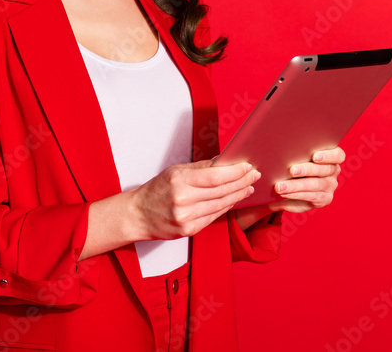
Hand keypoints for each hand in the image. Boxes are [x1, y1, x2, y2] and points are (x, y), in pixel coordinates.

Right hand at [130, 160, 260, 239]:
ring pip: (220, 205)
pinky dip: (226, 207)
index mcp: (179, 181)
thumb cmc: (156, 190)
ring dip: (238, 195)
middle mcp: (183, 200)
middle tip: (254, 175)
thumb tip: (224, 161)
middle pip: (221, 191)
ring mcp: (186, 217)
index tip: (247, 167)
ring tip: (248, 187)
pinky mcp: (188, 230)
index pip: (216, 176)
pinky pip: (213, 217)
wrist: (137, 215)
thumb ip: (201, 168)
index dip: (235, 172)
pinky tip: (234, 200)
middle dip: (242, 182)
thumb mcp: (175, 172)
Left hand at [269, 146, 345, 213]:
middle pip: (325, 170)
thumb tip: (280, 146)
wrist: (294, 188)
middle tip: (291, 170)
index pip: (338, 155)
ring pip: (316, 185)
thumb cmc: (295, 166)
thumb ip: (296, 153)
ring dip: (296, 185)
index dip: (328, 155)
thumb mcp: (297, 158)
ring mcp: (330, 186)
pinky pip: (311, 197)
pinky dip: (295, 194)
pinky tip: (284, 193)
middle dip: (307, 170)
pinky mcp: (324, 199)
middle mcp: (334, 171)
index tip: (315, 156)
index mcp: (332, 157)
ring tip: (280, 186)